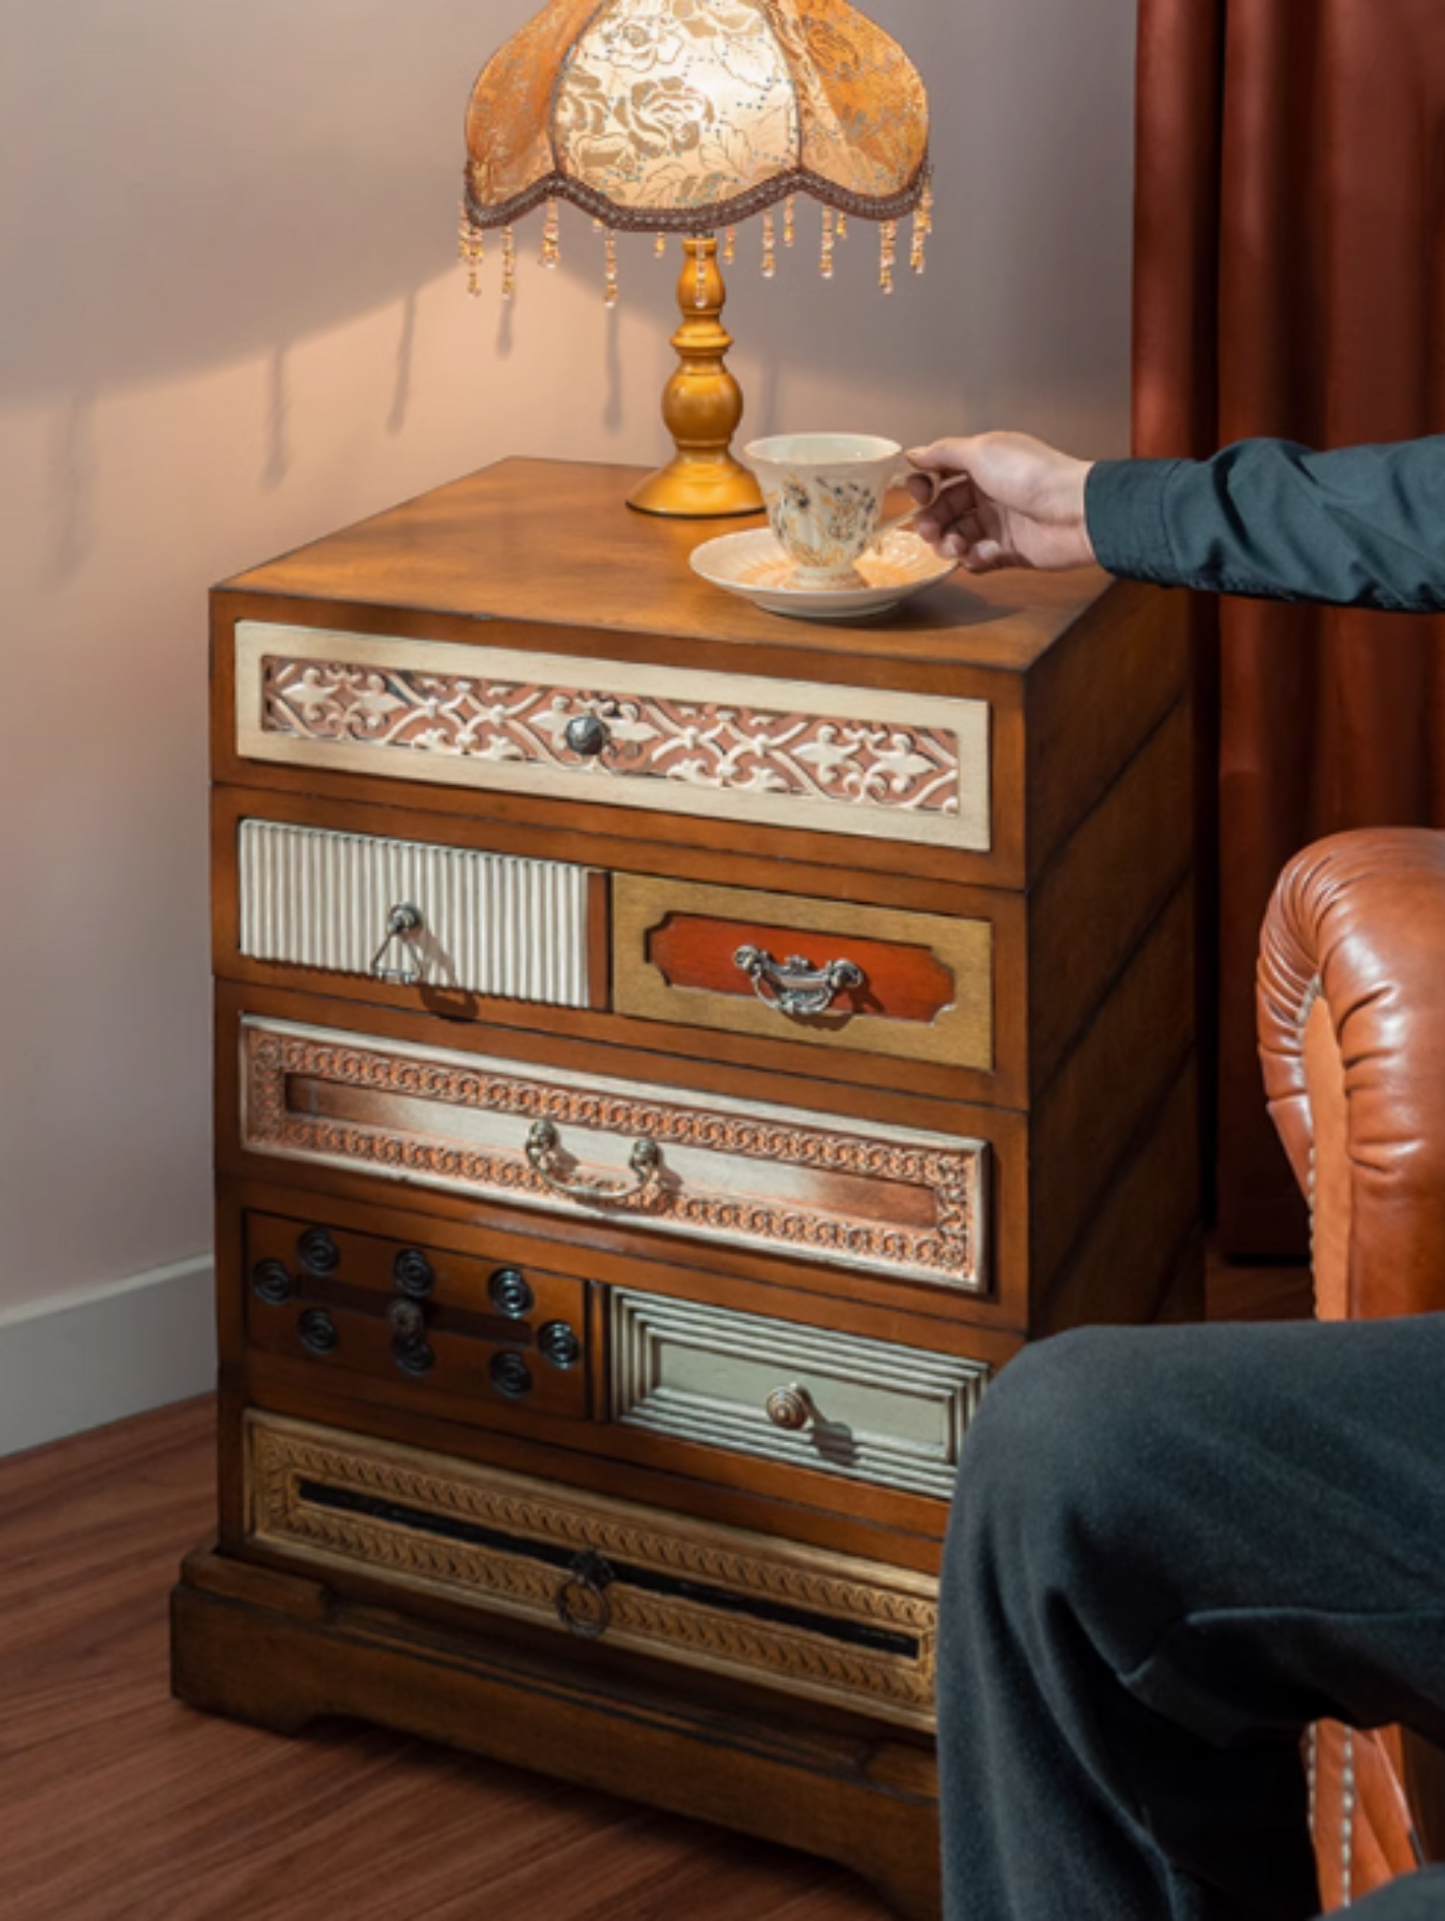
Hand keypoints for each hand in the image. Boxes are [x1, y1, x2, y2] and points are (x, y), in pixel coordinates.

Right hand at [906, 432, 1096, 573]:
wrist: (1074, 512)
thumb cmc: (1033, 475)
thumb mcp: (982, 451)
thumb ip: (943, 453)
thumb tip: (913, 453)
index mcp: (982, 464)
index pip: (940, 475)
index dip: (924, 485)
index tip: (919, 492)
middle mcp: (987, 492)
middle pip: (942, 509)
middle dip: (930, 520)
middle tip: (930, 529)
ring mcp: (997, 523)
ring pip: (955, 537)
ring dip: (948, 544)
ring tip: (956, 546)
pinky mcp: (1007, 551)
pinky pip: (976, 560)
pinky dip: (975, 559)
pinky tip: (987, 553)